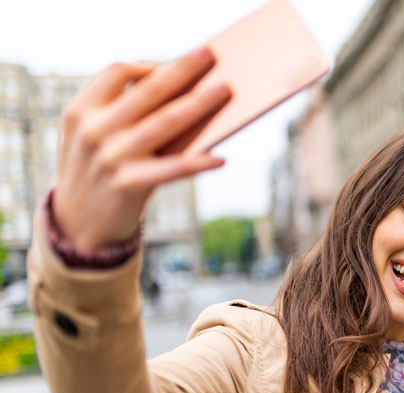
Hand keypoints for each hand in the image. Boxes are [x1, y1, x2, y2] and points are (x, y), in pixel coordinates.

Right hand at [54, 46, 230, 251]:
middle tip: (210, 55)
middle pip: (147, 91)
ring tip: (224, 91)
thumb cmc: (99, 171)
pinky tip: (219, 158)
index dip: (147, 65)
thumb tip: (185, 94)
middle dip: (182, 71)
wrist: (78, 225)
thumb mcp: (96, 136)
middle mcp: (93, 130)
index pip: (116, 72)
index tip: (174, 63)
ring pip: (164, 122)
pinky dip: (198, 162)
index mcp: (82, 110)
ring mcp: (110, 157)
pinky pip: (172, 168)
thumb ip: (124, 114)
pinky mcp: (128, 184)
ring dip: (199, 105)